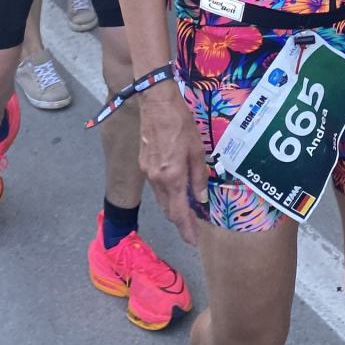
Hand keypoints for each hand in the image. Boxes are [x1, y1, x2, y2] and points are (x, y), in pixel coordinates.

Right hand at [138, 85, 208, 245]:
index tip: (193, 242)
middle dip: (179, 222)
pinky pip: (156, 186)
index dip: (186, 229)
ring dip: (172, 207)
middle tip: (191, 229)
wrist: (155, 103)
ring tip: (186, 210)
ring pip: (161, 198)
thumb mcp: (197, 149)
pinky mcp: (143, 163)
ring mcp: (147, 172)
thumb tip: (201, 198)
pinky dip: (166, 193)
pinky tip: (175, 189)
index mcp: (172, 177)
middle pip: (167, 209)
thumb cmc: (180, 122)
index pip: (179, 212)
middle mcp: (156, 179)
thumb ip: (199, 176)